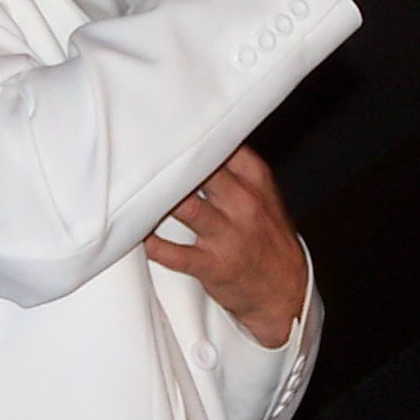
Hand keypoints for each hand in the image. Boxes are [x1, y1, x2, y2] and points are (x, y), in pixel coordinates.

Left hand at [144, 146, 307, 346]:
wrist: (285, 288)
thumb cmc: (264, 235)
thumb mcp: (260, 192)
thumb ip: (231, 166)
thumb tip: (192, 138)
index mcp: (254, 179)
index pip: (220, 144)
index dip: (188, 135)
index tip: (163, 130)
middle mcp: (243, 203)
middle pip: (199, 170)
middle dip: (169, 162)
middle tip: (139, 156)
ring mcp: (228, 235)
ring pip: (185, 207)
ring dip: (157, 200)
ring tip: (134, 191)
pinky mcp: (212, 266)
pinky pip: (173, 253)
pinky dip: (151, 243)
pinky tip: (137, 233)